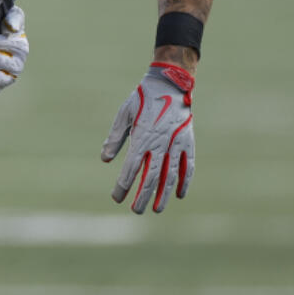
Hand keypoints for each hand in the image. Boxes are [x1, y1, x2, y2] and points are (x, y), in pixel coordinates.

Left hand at [101, 62, 194, 213]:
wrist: (170, 84)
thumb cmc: (142, 99)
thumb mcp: (123, 114)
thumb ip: (115, 138)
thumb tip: (105, 159)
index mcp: (142, 136)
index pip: (131, 167)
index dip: (123, 185)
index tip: (117, 197)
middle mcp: (160, 143)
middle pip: (151, 176)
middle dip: (142, 196)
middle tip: (135, 211)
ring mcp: (176, 143)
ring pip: (171, 175)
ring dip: (163, 195)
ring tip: (157, 210)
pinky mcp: (188, 142)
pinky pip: (188, 166)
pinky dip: (184, 181)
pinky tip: (178, 195)